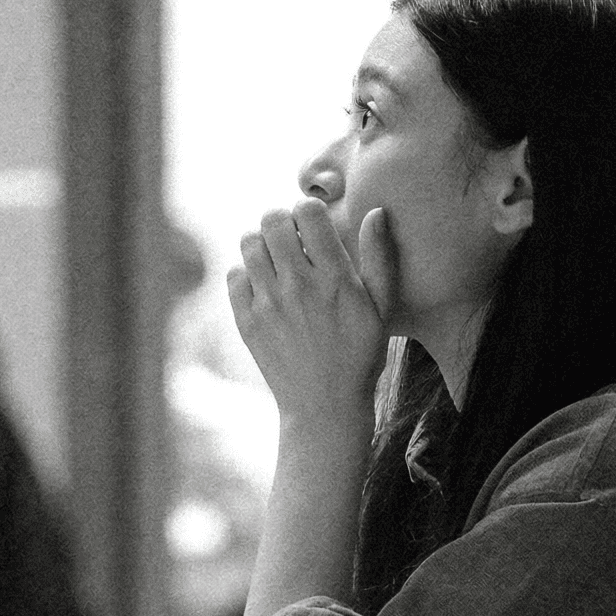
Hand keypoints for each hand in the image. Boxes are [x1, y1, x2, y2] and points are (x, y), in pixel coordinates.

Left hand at [228, 200, 397, 434]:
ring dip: (261, 244)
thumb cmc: (359, 354)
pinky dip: (245, 273)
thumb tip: (375, 212)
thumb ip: (379, 257)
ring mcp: (268, 303)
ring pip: (248, 244)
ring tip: (275, 260)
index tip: (313, 225)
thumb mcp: (382, 307)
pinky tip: (262, 286)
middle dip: (281, 221)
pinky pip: (234, 276)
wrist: (324, 405)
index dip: (309, 210)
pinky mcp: (247, 322)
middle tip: (290, 238)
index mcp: (334, 276)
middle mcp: (298, 284)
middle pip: (272, 221)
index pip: (308, 212)